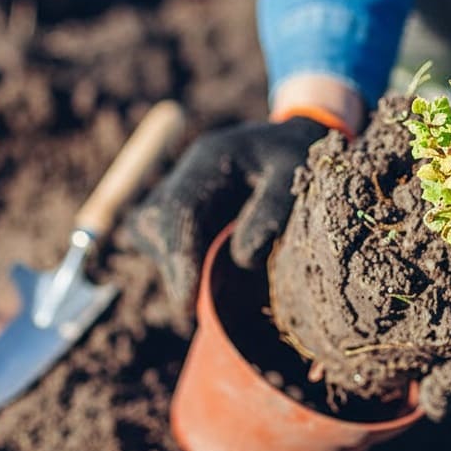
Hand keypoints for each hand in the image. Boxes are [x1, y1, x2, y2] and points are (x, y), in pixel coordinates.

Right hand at [127, 115, 330, 327]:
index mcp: (211, 158)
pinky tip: (213, 269)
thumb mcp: (295, 175)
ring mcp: (174, 190)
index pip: (180, 209)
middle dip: (177, 270)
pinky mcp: (173, 211)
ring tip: (219, 281)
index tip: (187, 302)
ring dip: (179, 267)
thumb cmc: (298, 159)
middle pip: (155, 227)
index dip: (180, 257)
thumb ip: (273, 210)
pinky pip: (162, 245)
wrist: (292, 145)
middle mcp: (184, 173)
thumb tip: (243, 258)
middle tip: (205, 305)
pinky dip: (184, 264)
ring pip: (152, 238)